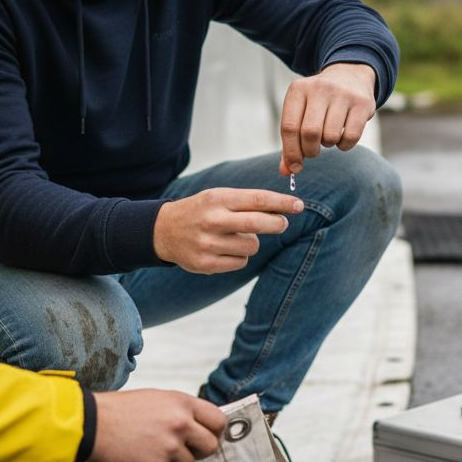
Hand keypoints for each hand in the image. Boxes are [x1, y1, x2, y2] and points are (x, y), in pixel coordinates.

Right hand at [88, 389, 227, 461]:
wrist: (92, 424)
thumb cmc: (121, 410)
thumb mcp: (158, 399)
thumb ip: (182, 411)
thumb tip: (202, 427)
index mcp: (182, 403)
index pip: (218, 421)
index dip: (214, 432)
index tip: (207, 437)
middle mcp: (181, 424)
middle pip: (211, 446)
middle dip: (198, 451)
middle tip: (182, 450)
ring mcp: (169, 446)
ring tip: (151, 451)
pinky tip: (141, 459)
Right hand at [153, 187, 302, 273]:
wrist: (162, 231)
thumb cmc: (200, 211)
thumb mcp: (218, 197)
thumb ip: (247, 202)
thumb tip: (283, 210)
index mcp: (217, 199)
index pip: (258, 199)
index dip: (282, 203)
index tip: (299, 205)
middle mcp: (212, 220)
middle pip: (258, 224)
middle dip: (277, 224)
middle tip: (282, 223)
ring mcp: (208, 244)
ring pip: (251, 246)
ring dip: (251, 242)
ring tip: (235, 236)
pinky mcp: (206, 264)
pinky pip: (240, 262)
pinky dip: (239, 257)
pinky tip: (224, 249)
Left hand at [279, 63, 376, 175]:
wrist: (349, 75)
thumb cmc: (318, 102)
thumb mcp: (300, 113)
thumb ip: (291, 142)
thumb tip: (287, 171)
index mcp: (298, 90)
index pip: (289, 127)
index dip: (291, 152)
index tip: (295, 167)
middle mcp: (319, 88)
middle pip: (310, 133)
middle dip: (310, 151)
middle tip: (313, 151)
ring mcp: (342, 94)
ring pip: (331, 136)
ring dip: (328, 145)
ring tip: (329, 136)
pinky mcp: (362, 103)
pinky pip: (351, 137)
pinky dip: (344, 145)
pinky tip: (342, 137)